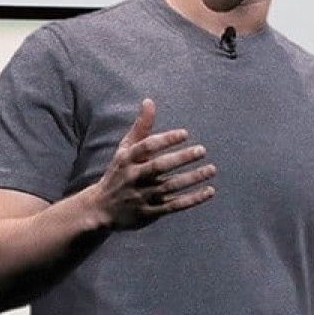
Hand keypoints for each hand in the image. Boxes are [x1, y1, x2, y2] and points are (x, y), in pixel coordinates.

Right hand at [89, 98, 215, 230]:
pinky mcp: (150, 213)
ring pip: (170, 187)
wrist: (102, 208)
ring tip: (212, 169)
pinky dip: (193, 199)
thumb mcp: (125, 149)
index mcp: (127, 159)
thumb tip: (149, 101)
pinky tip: (209, 191)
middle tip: (202, 150)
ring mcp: (142, 196)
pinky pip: (175, 206)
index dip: (166, 139)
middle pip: (159, 166)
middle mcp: (134, 177)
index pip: (147, 147)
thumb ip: (141, 127)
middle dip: (181, 158)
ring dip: (192, 178)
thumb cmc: (120, 172)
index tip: (185, 134)